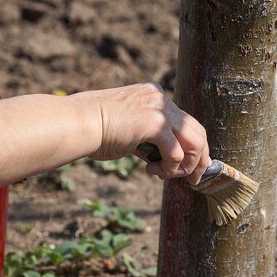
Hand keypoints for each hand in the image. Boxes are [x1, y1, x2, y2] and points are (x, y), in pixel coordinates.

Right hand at [86, 82, 209, 184]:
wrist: (77, 123)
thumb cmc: (93, 130)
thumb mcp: (127, 130)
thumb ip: (146, 137)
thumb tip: (159, 158)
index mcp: (153, 96)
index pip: (185, 122)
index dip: (191, 146)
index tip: (187, 167)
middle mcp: (160, 99)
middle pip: (197, 130)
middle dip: (199, 159)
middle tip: (193, 180)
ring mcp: (160, 109)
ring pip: (195, 141)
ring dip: (186, 165)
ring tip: (166, 176)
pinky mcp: (155, 123)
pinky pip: (177, 153)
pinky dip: (169, 167)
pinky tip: (151, 170)